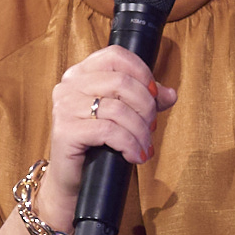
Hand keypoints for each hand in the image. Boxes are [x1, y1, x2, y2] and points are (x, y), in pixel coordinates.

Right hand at [45, 47, 176, 200]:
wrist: (74, 179)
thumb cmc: (97, 144)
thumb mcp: (124, 116)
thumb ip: (145, 99)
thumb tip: (170, 94)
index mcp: (81, 73)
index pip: (115, 55)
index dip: (142, 73)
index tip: (155, 95)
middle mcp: (69, 85)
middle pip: (121, 82)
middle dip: (145, 107)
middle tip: (152, 128)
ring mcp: (64, 107)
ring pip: (118, 109)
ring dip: (140, 131)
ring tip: (145, 147)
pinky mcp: (65, 131)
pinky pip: (108, 131)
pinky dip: (129, 144)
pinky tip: (135, 156)